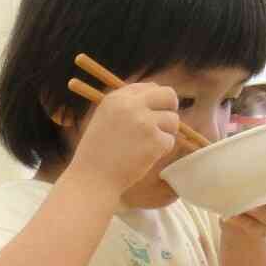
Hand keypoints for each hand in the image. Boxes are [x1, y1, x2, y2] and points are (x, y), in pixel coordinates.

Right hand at [67, 82, 181, 204]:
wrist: (92, 179)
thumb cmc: (95, 154)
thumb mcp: (103, 119)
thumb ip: (125, 107)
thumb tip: (155, 97)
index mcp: (117, 98)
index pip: (149, 86)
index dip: (155, 99)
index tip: (153, 112)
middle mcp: (132, 105)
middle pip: (168, 95)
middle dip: (170, 108)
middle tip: (165, 123)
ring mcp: (145, 123)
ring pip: (172, 120)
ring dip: (166, 133)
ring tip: (147, 146)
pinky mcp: (155, 141)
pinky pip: (170, 141)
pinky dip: (162, 150)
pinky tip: (145, 157)